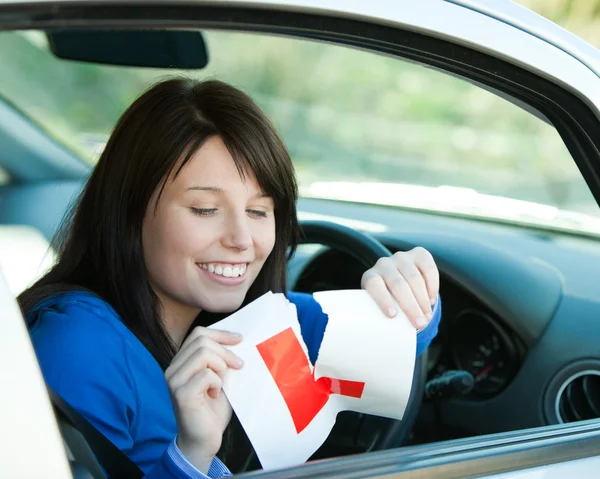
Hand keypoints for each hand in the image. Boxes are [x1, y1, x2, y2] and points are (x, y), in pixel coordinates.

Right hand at [165, 327, 242, 472]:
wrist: (203, 440)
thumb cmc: (212, 410)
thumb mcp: (220, 378)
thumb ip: (221, 361)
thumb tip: (237, 341)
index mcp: (181, 362)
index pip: (198, 334)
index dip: (220, 334)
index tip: (239, 339)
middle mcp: (173, 368)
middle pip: (201, 341)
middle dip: (225, 351)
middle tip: (239, 366)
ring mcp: (174, 380)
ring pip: (203, 354)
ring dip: (221, 366)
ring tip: (223, 382)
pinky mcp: (181, 393)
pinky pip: (206, 374)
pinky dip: (217, 382)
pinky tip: (215, 394)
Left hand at [361, 247, 439, 328]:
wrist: (397, 282)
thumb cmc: (388, 302)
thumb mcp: (380, 307)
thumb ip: (381, 316)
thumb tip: (386, 341)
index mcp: (370, 277)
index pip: (374, 285)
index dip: (383, 299)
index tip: (392, 316)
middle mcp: (384, 264)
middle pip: (398, 284)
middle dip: (411, 306)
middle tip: (420, 324)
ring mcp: (401, 257)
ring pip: (414, 278)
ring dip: (423, 299)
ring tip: (427, 316)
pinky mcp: (419, 254)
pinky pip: (428, 269)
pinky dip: (432, 285)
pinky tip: (431, 299)